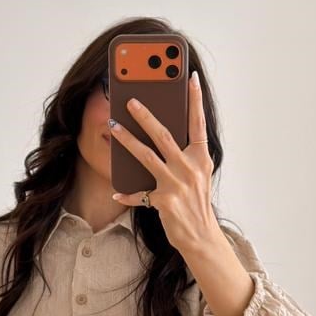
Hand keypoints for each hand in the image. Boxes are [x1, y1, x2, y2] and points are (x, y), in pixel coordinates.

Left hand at [109, 71, 216, 252]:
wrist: (201, 237)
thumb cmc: (196, 203)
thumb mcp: (197, 175)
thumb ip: (184, 155)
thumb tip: (161, 134)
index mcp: (201, 158)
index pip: (198, 124)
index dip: (195, 100)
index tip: (190, 78)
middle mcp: (190, 168)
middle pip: (164, 135)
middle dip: (145, 116)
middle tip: (131, 100)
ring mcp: (177, 184)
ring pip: (146, 156)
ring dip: (127, 140)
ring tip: (113, 126)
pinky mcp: (164, 201)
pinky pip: (139, 194)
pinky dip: (127, 193)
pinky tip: (117, 191)